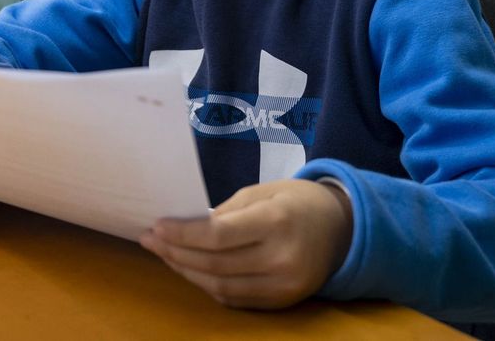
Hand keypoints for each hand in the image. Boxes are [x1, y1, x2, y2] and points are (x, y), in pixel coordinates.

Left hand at [139, 179, 353, 309]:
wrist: (343, 228)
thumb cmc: (297, 201)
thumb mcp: (262, 191)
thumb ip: (225, 211)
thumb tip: (185, 228)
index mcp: (276, 221)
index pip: (217, 236)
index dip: (182, 235)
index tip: (156, 227)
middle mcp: (282, 258)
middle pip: (215, 264)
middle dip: (176, 254)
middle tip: (151, 241)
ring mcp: (284, 286)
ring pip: (221, 287)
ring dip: (188, 272)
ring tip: (166, 255)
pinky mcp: (283, 302)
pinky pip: (236, 299)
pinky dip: (209, 285)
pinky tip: (192, 270)